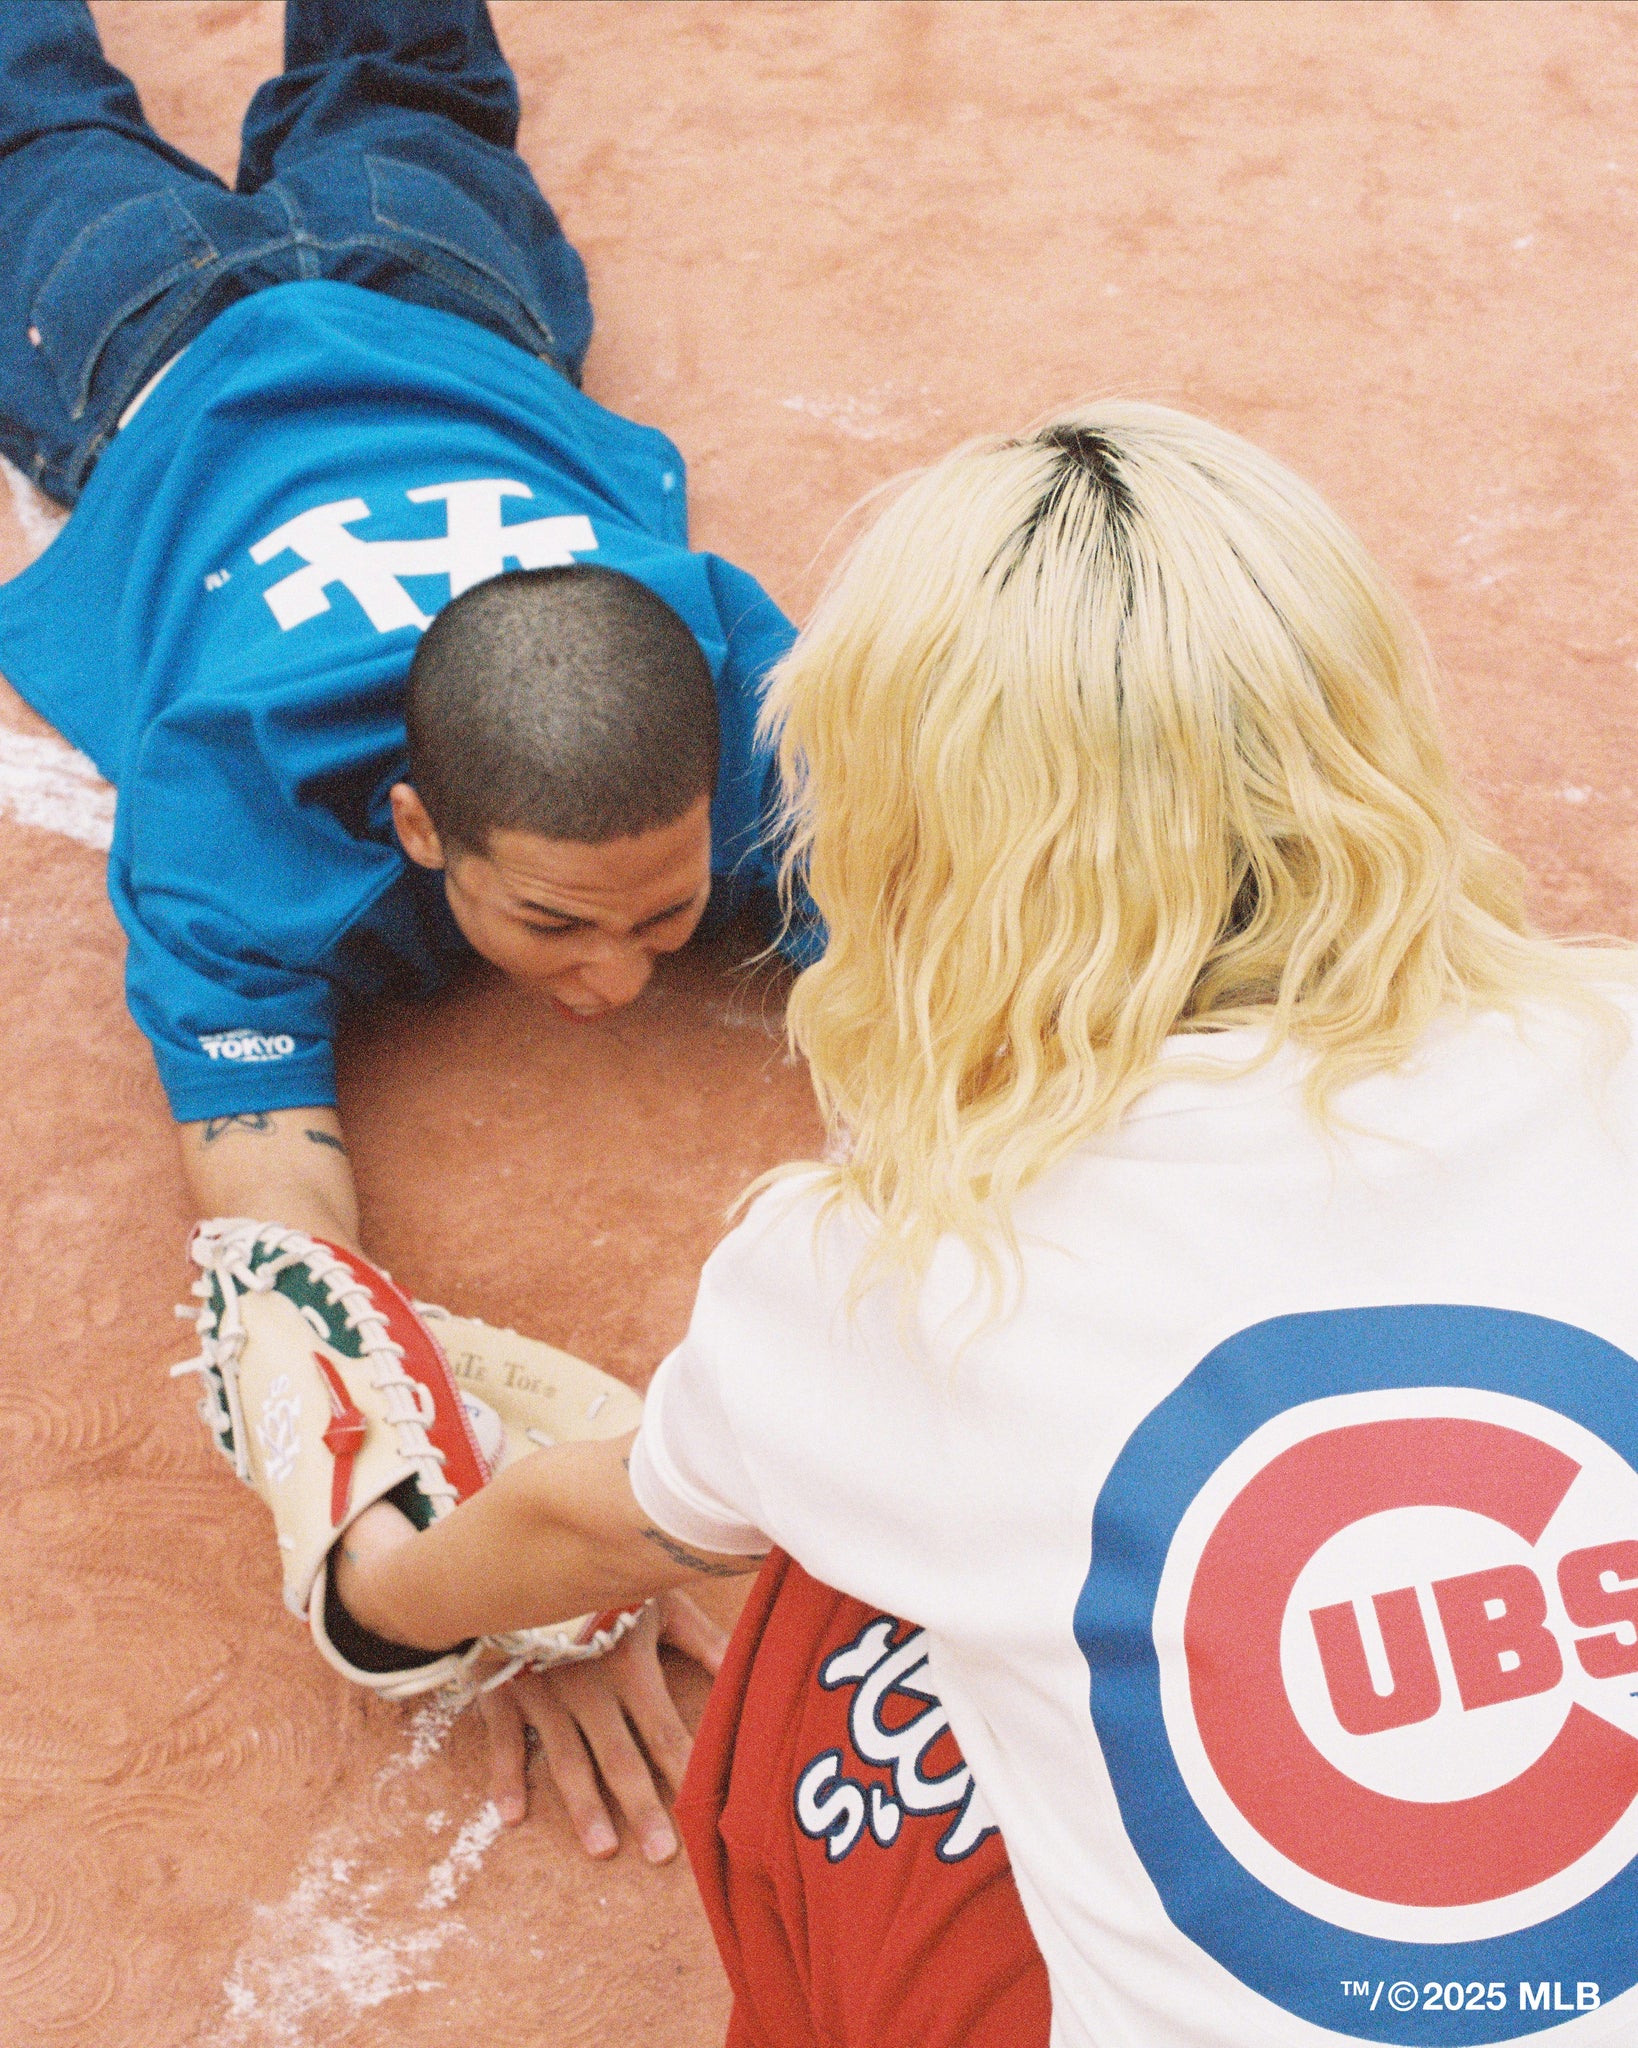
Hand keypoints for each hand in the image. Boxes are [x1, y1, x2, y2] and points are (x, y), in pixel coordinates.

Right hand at [477, 1589, 728, 1862]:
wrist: (521, 1553)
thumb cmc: (602, 1578)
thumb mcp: (656, 1597)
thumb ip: (701, 1637)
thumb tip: (744, 1667)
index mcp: (626, 1664)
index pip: (663, 1730)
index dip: (685, 1771)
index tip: (705, 1811)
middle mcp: (586, 1686)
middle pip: (619, 1757)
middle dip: (641, 1806)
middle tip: (662, 1854)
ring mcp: (542, 1693)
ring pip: (565, 1760)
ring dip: (583, 1807)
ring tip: (602, 1849)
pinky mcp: (505, 1691)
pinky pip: (505, 1741)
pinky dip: (505, 1779)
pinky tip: (511, 1817)